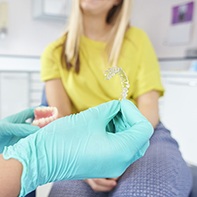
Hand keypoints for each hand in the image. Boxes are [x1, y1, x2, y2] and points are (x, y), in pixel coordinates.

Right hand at [3, 99, 152, 196]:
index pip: (144, 128)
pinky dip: (116, 134)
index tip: (120, 105)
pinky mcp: (105, 165)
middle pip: (139, 136)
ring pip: (130, 142)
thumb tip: (119, 106)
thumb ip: (112, 108)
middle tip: (115, 109)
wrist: (42, 158)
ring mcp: (113, 167)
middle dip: (129, 119)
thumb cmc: (65, 138)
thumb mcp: (93, 116)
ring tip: (108, 116)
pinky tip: (103, 125)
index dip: (134, 112)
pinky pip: (120, 148)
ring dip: (123, 126)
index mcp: (122, 151)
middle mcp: (121, 163)